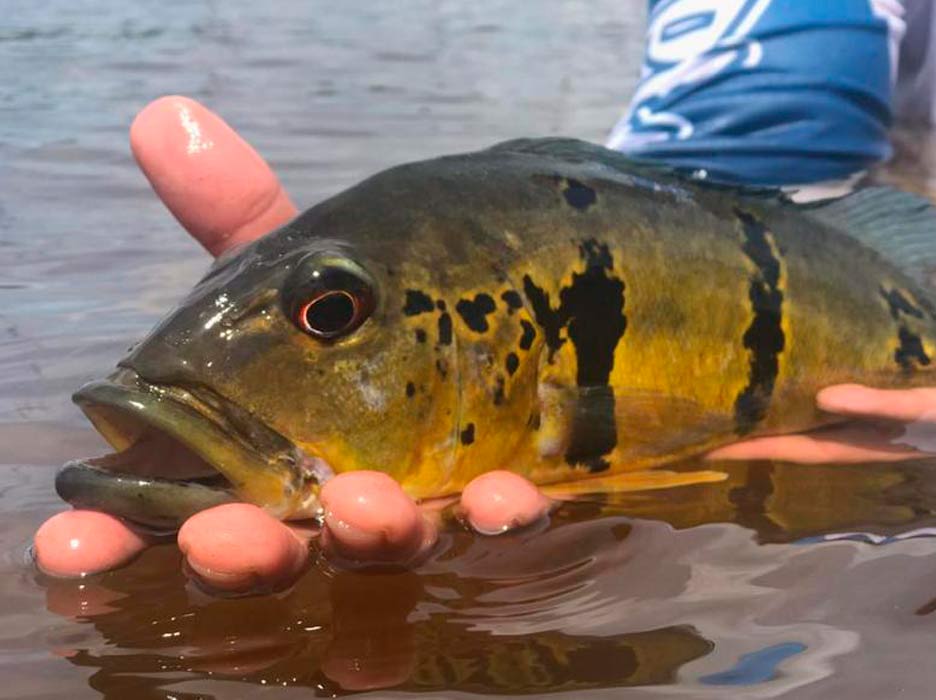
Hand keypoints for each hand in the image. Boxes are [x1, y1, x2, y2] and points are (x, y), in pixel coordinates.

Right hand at [34, 97, 551, 590]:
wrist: (514, 296)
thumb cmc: (384, 300)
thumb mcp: (307, 265)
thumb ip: (235, 214)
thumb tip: (162, 119)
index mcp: (264, 456)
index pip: (179, 511)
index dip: (119, 540)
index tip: (64, 546)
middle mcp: (334, 500)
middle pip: (282, 549)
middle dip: (244, 551)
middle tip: (216, 537)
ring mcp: (428, 510)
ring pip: (392, 547)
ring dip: (370, 534)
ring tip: (359, 505)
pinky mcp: (511, 505)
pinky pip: (509, 526)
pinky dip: (501, 516)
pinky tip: (502, 496)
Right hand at [712, 312, 935, 463]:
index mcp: (921, 415)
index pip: (836, 426)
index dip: (781, 429)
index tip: (728, 422)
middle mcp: (921, 429)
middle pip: (829, 442)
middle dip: (768, 443)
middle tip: (706, 440)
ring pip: (857, 435)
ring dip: (798, 438)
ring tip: (738, 434)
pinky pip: (914, 405)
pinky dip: (873, 403)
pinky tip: (828, 398)